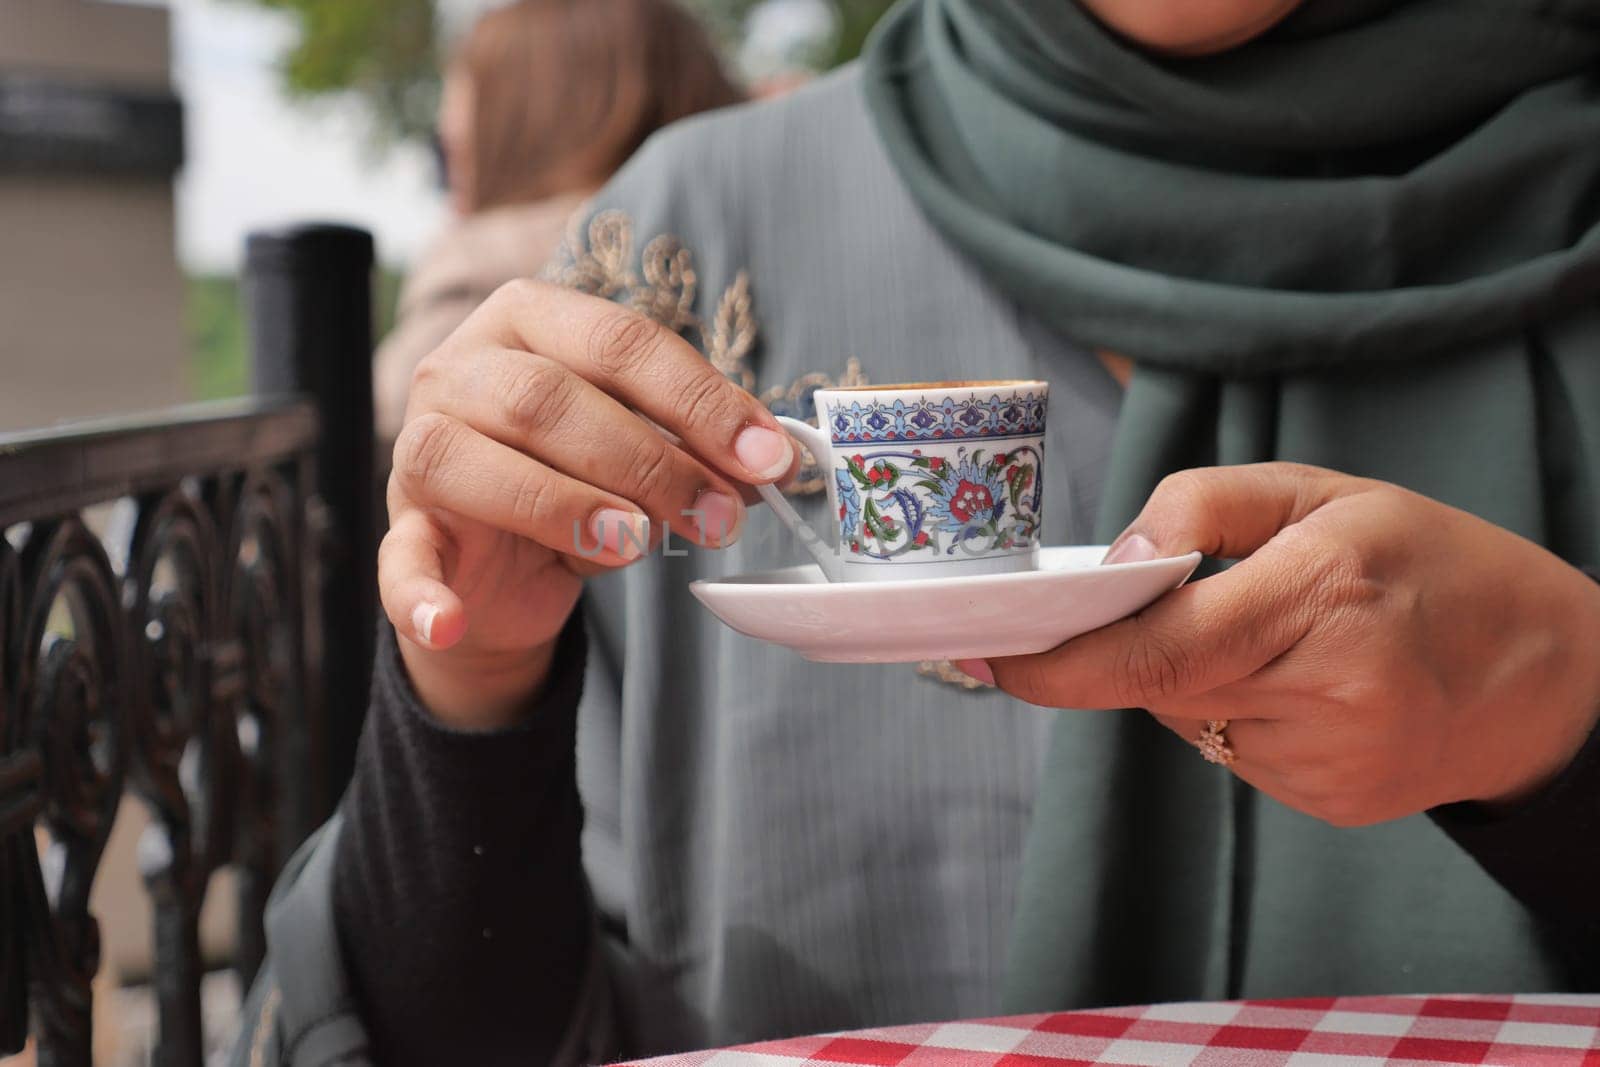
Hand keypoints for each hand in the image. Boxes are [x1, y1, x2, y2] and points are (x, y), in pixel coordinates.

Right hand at [381, 280, 796, 728]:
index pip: (619, 340)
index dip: (700, 400)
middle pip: (548, 398)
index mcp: (529, 321)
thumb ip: (695, 449)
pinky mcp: (402, 529)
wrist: (500, 565)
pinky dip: (420, 595)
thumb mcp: (645, 455)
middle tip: (717, 516)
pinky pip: (400, 558)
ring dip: (566, 505)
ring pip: (474, 459)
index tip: (766, 457)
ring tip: (638, 545)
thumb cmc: (580, 479)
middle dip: (648, 459)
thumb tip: (772, 463)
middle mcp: (461, 368)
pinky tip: (450, 621)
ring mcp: (419, 447)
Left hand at [970, 463, 1599, 823]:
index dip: (1061, 662)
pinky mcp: (1329, 802)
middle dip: (1121, 649)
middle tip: (1123, 607)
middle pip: (1160, 685)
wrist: (1550, 676)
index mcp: (1325, 593)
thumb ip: (1208, 504)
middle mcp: (1328, 690)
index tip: (991, 653)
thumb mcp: (1329, 491)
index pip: (1159, 650)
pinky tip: (1296, 683)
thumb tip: (1117, 559)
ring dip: (1191, 675)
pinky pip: (1231, 751)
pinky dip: (1234, 710)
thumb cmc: (1434, 564)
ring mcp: (1330, 761)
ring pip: (1190, 718)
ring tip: (1268, 634)